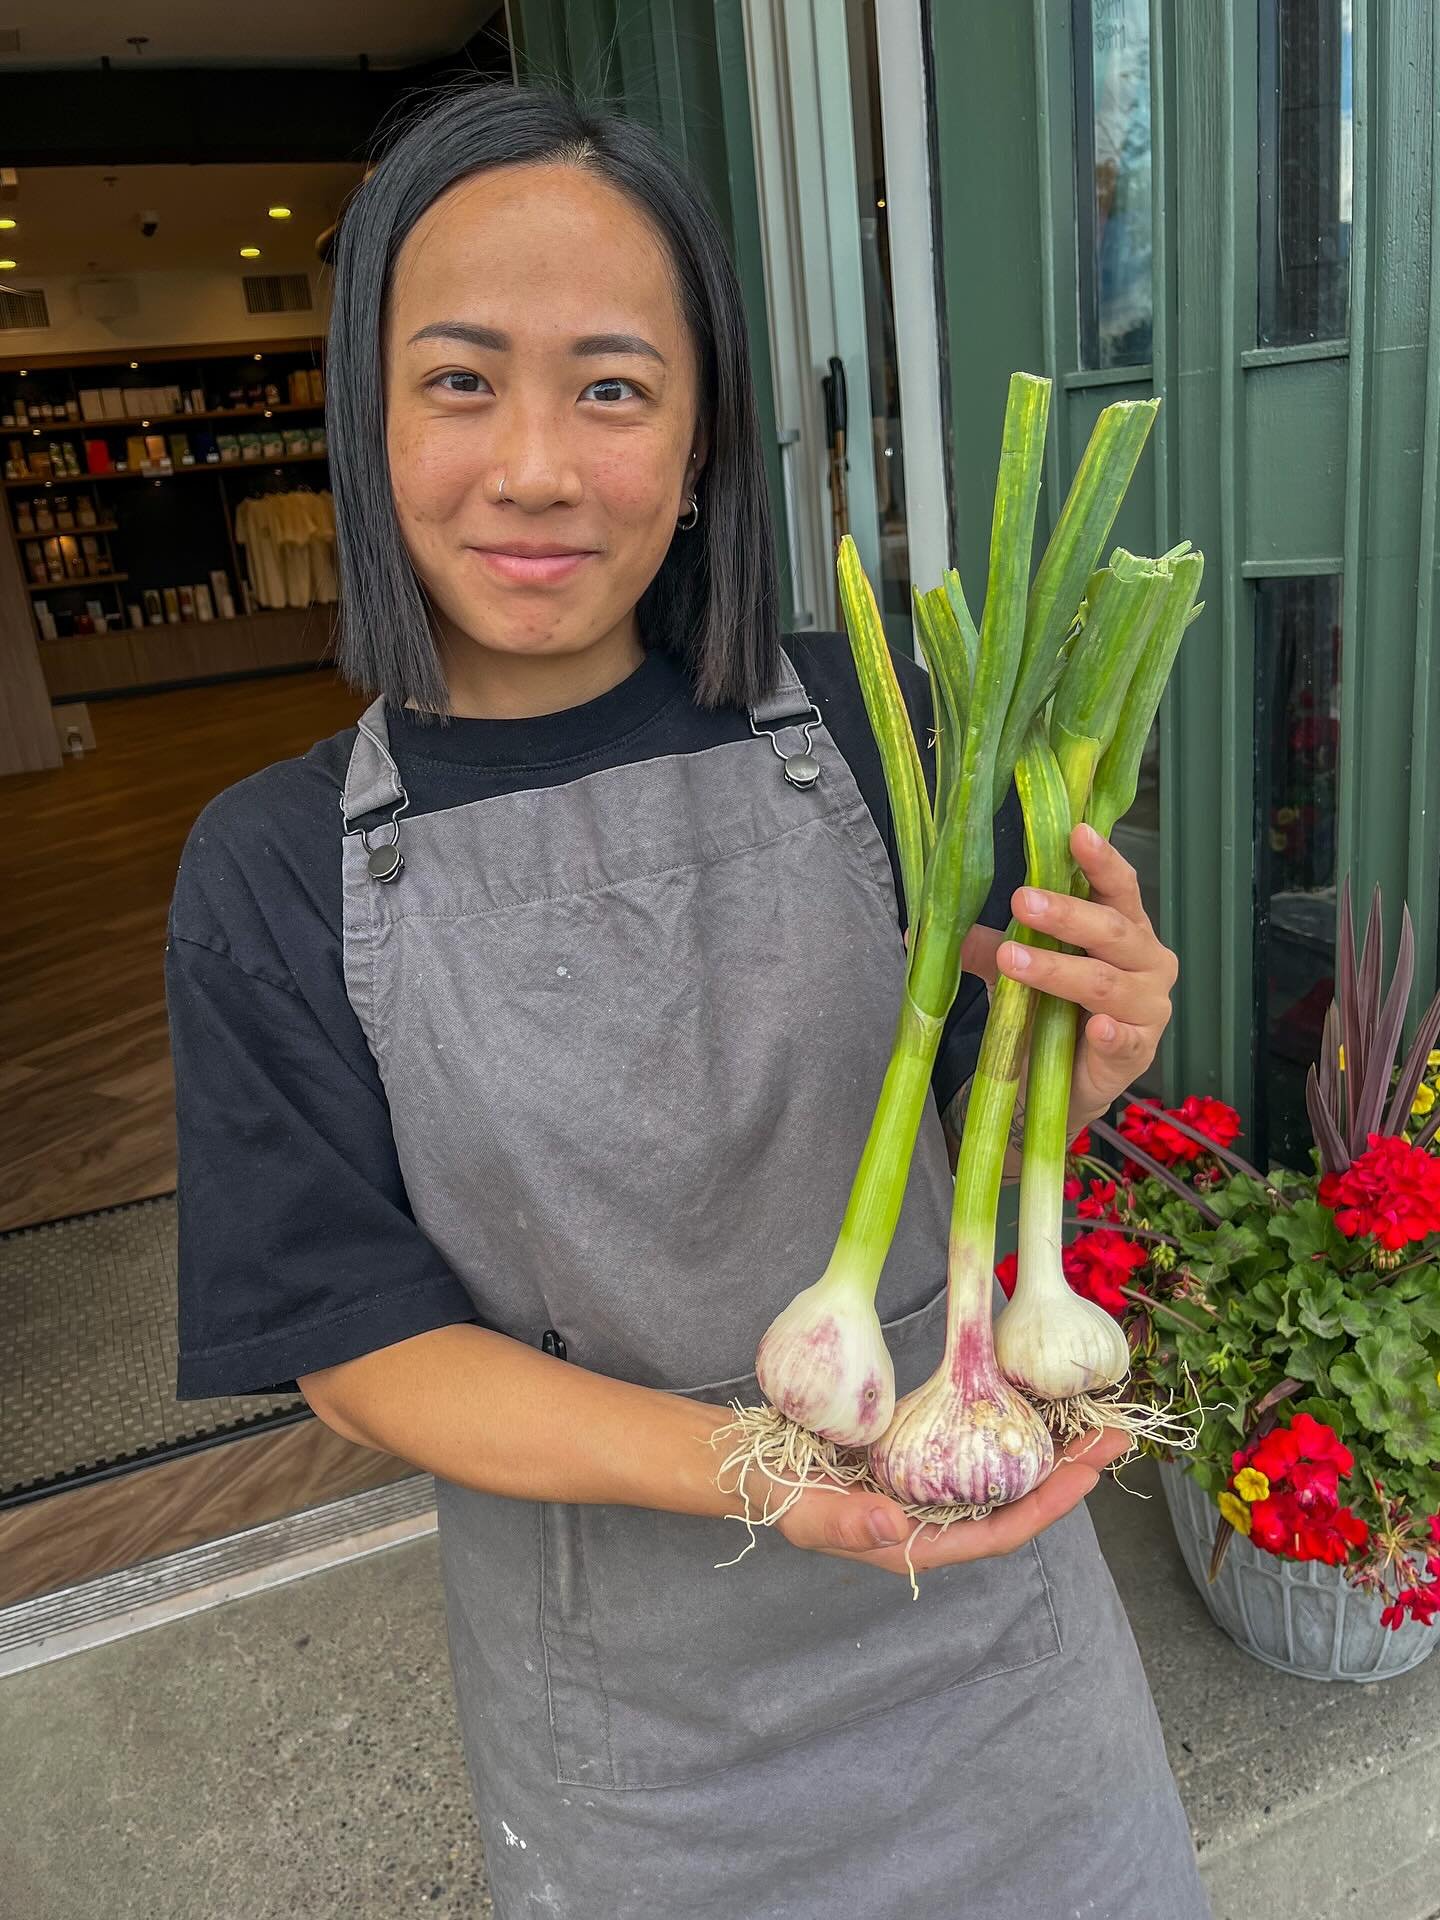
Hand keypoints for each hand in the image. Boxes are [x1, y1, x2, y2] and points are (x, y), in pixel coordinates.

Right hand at [764, 1425, 1132, 1577]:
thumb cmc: (780, 1494)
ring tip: (1096, 1415)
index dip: (1045, 1507)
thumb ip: (846, 1524)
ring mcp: (932, 1483)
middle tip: (1117, 1434)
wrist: (753, 1462)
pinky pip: (979, 1439)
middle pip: (1017, 1499)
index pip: (998, 1533)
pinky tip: (1035, 1396)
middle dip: (1069, 1471)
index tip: (1086, 1475)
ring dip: (1052, 1444)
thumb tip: (896, 1528)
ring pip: (1005, 1469)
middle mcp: (936, 1517)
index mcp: (918, 1543)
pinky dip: (1013, 1419)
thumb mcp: (805, 1512)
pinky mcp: (923, 1450)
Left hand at [961, 823, 1177, 1130]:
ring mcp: (1149, 1007)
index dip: (1101, 860)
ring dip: (1058, 970)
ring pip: (1105, 982)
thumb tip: (920, 931)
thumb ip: (988, 947)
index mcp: (1125, 927)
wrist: (1068, 1083)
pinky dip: (1110, 1033)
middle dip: (1066, 914)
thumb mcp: (1021, 970)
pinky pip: (1125, 1040)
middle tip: (1023, 900)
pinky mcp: (1140, 1051)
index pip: (1119, 886)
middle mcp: (1147, 959)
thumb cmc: (1056, 1011)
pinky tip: (1094, 1027)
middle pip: (1111, 929)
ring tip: (1014, 960)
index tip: (1077, 832)